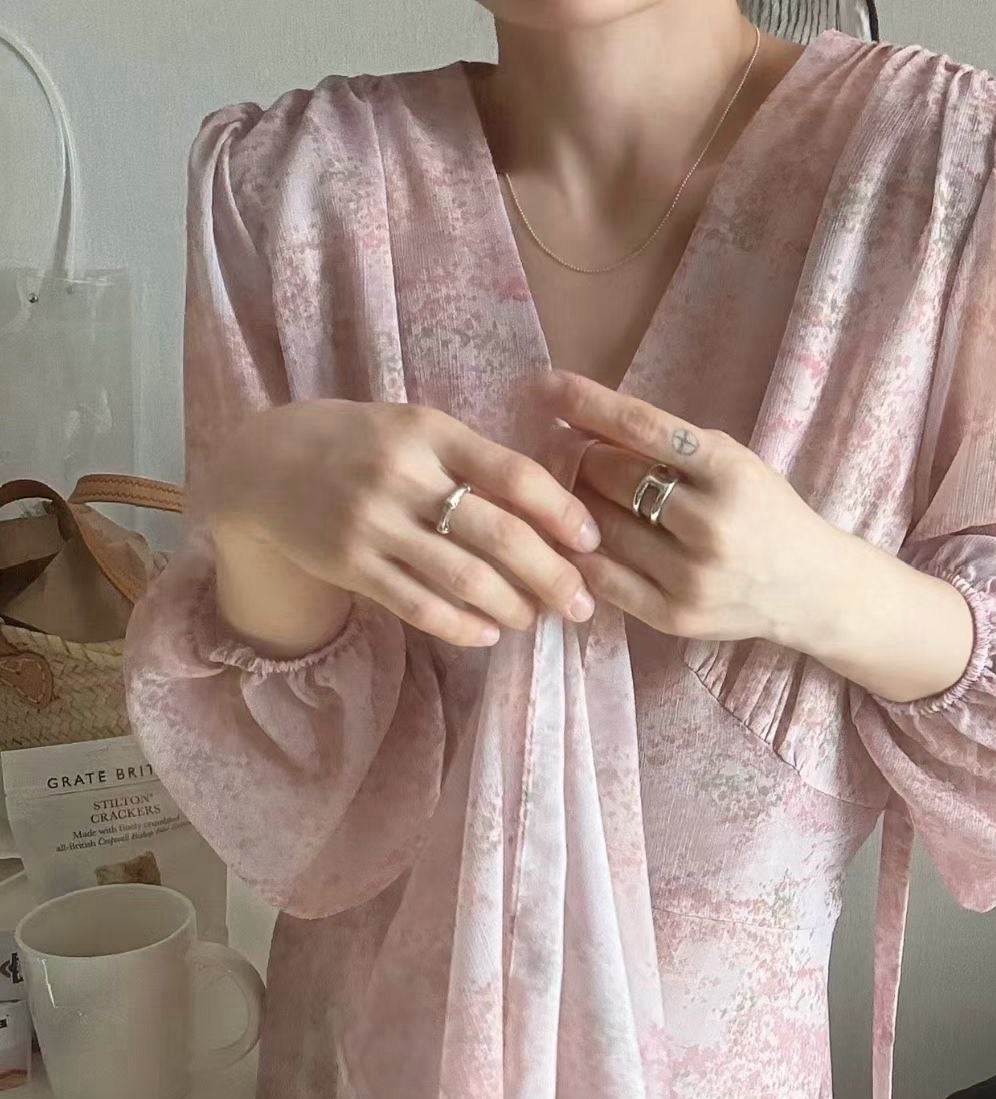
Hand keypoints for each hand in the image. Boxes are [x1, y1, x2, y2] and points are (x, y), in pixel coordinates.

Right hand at [202, 399, 601, 655]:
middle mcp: (403, 475)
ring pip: (464, 578)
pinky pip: (419, 606)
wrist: (264, 463)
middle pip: (499, 535)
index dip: (562, 513)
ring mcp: (373, 523)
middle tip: (582, 603)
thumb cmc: (361, 445)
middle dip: (552, 575)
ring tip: (535, 619)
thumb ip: (475, 461)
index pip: (515, 474)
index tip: (592, 543)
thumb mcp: (416, 430)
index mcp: (430, 432)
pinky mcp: (350, 565)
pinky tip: (487, 632)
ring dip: (512, 606)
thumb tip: (555, 512)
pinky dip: (462, 625)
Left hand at [536, 369, 977, 703]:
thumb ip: (669, 447)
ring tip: (582, 498)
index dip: (587, 403)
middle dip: (585, 460)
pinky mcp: (675, 616)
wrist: (811, 589)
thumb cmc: (765, 513)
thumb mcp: (733, 463)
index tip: (545, 385)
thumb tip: (581, 424)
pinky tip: (583, 541)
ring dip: (581, 507)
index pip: (642, 427)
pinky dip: (585, 555)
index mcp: (730, 471)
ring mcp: (692, 576)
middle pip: (612, 477)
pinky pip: (605, 579)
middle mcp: (711, 524)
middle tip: (571, 454)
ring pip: (603, 528)